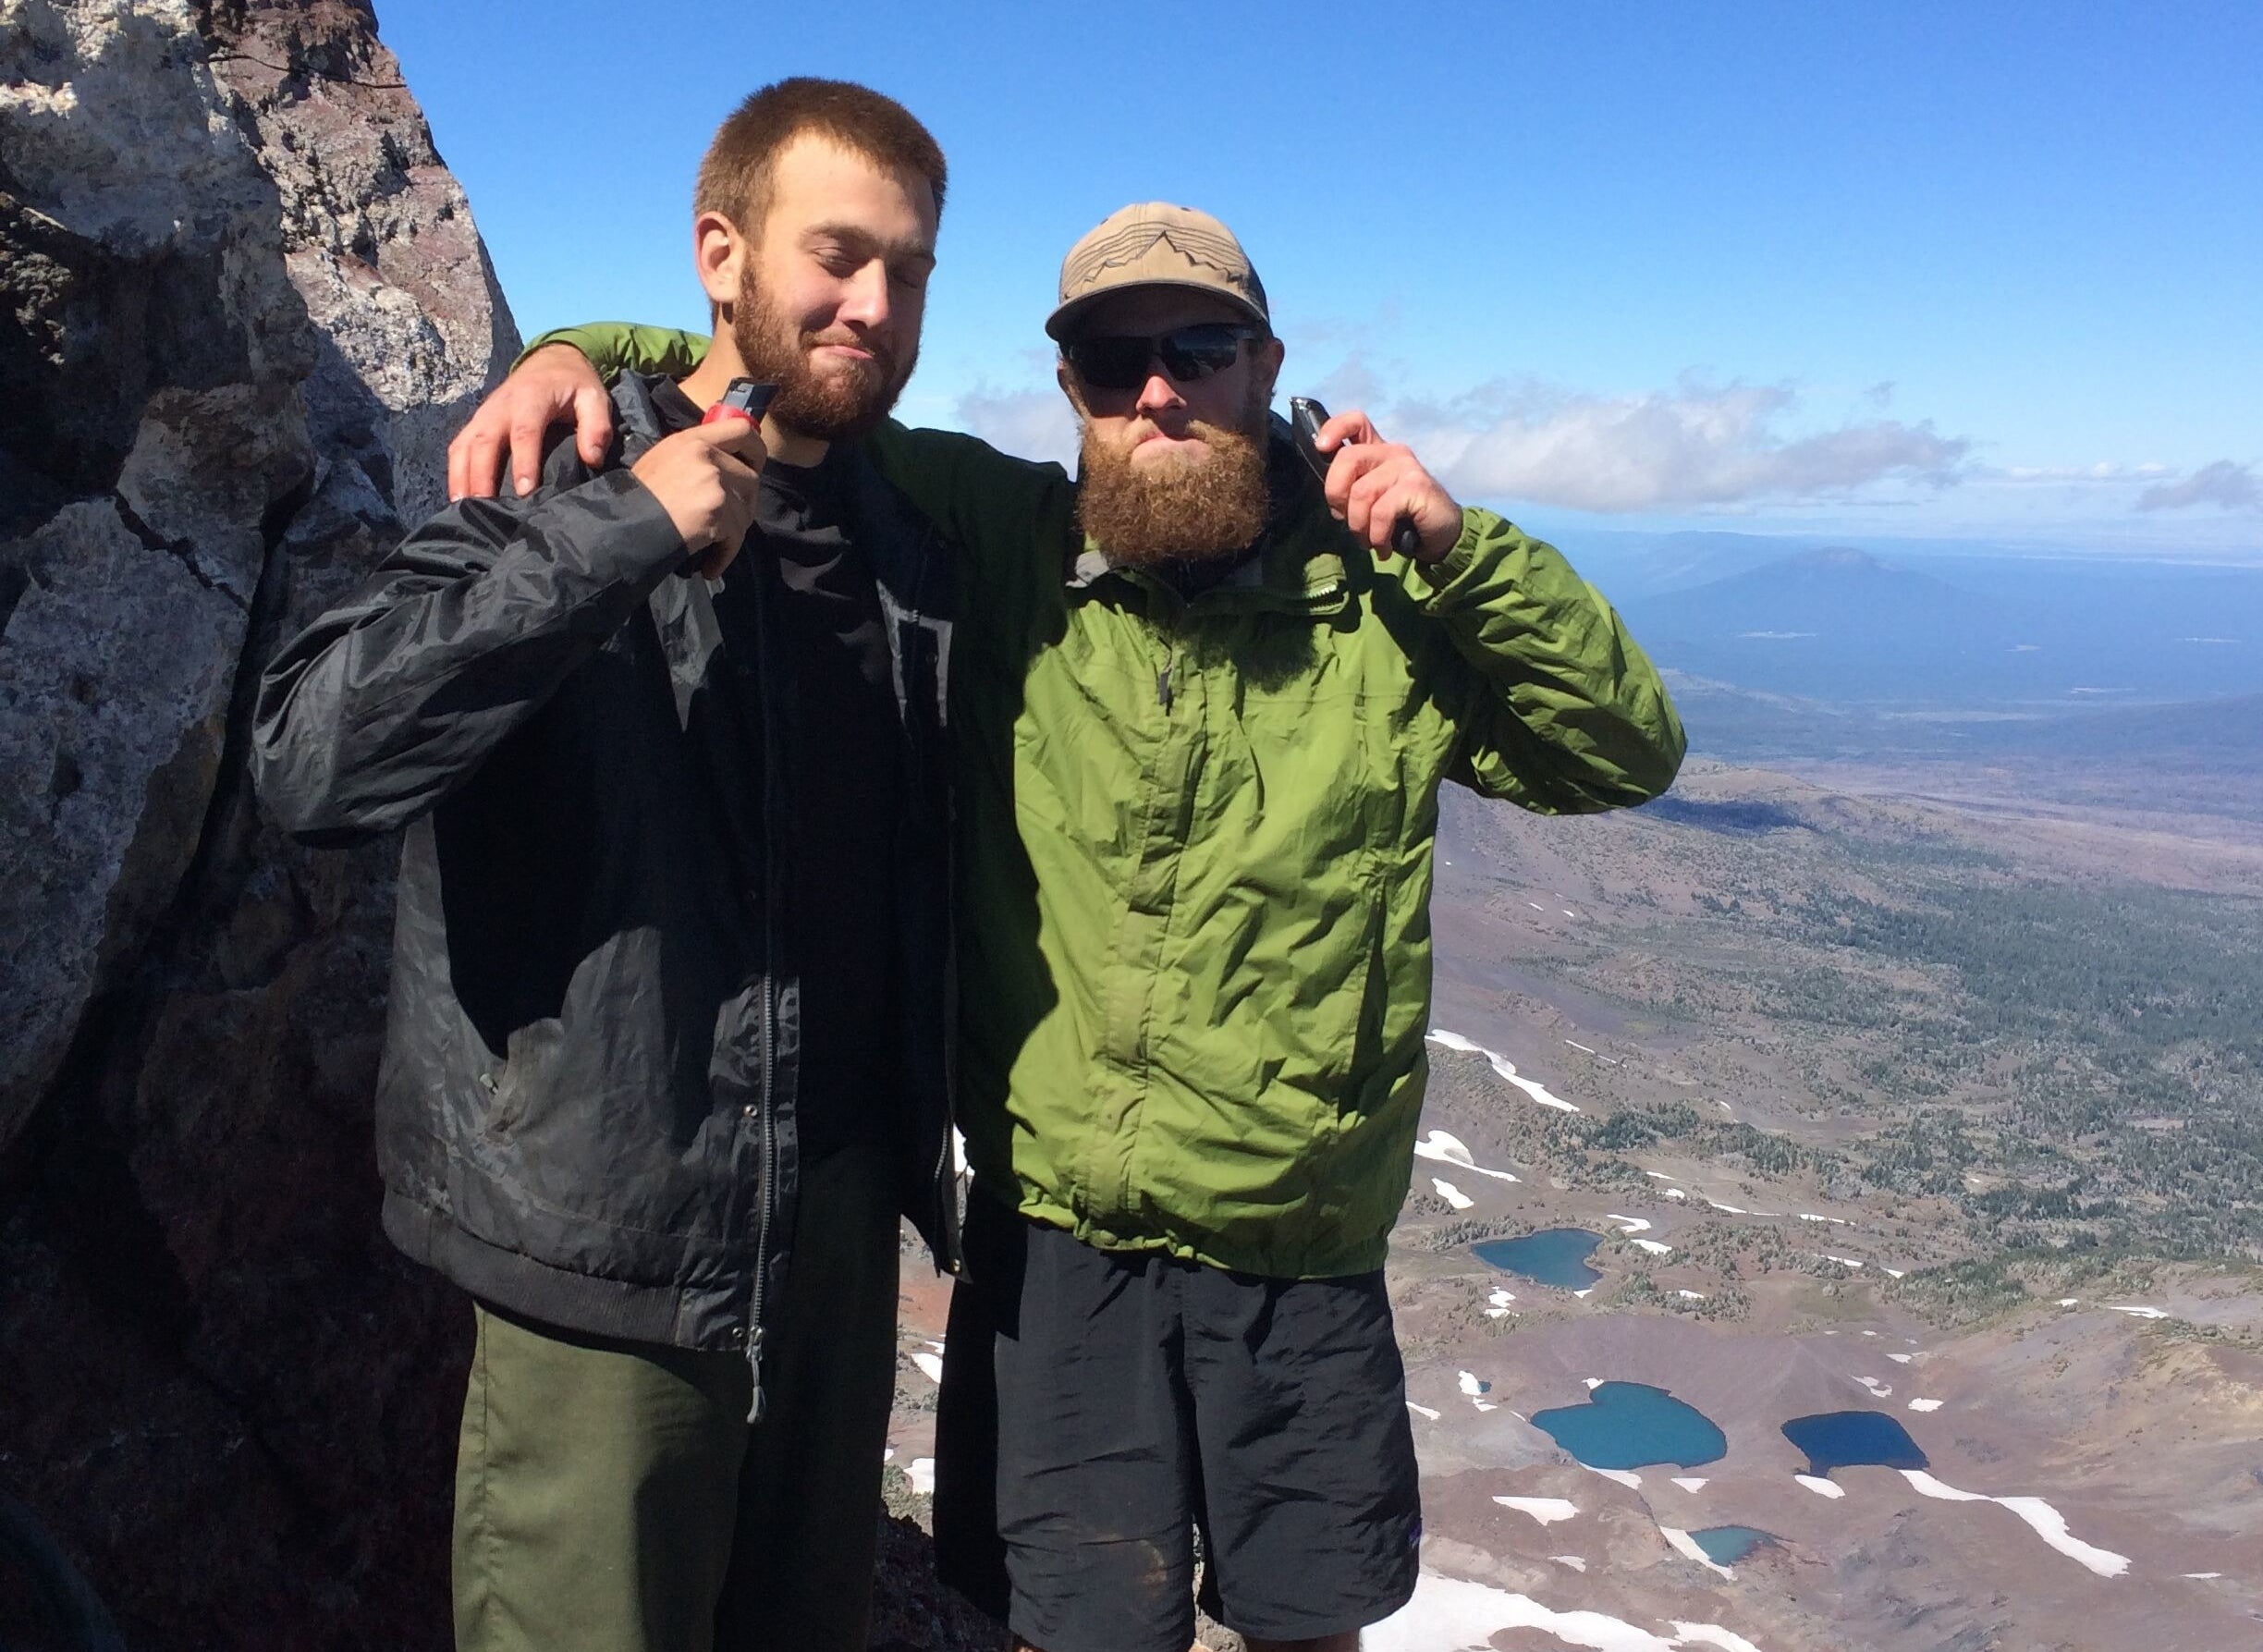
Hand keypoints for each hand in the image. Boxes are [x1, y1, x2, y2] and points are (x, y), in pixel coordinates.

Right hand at [446, 344, 614, 501]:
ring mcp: (484, 415)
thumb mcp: (594, 398)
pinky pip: (458, 448)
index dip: (523, 462)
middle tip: (484, 508)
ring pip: (463, 446)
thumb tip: (592, 458)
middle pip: (484, 442)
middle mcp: (500, 407)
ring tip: (464, 509)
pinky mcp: (476, 423)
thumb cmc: (575, 385)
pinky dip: (455, 472)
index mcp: (531, 399)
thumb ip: (597, 426)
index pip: (524, 432)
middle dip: (481, 476)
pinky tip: (459, 499)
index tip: (524, 492)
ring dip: (461, 478)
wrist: (550, 362)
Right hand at [629, 414, 766, 577]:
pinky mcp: (717, 510)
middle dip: (744, 505)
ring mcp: (713, 481)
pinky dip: (725, 554)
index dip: (755, 451)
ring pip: (746, 511)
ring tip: (712, 545)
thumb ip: (695, 459)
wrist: (621, 527)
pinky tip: (710, 565)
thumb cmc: (636, 501)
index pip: (742, 429)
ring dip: (733, 533)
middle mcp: (705, 454)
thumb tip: (725, 468)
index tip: (753, 468)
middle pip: (751, 478)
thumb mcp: (662, 463)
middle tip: (729, 523)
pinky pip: (736, 536)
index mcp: (692, 439)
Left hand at [1312, 410, 1461, 563]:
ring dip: (1358, 525)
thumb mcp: (1372, 501)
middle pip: (1347, 458)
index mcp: (1377, 451)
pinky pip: (1380, 511)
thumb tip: (1331, 497)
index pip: (1356, 422)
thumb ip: (1352, 489)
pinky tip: (1383, 545)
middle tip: (1347, 520)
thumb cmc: (1402, 519)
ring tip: (1367, 540)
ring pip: (1361, 492)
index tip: (1321, 447)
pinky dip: (1376, 534)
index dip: (1334, 428)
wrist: (1442, 535)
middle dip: (1336, 495)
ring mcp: (1406, 467)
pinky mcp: (1416, 486)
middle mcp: (1392, 452)